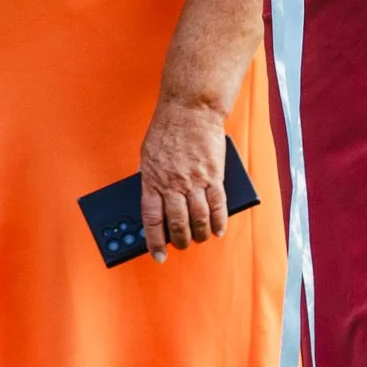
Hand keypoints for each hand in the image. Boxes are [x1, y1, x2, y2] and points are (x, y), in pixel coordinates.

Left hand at [137, 98, 228, 262]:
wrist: (190, 110)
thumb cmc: (167, 130)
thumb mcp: (147, 155)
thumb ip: (150, 179)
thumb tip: (153, 202)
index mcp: (152, 180)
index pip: (151, 219)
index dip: (154, 241)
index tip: (158, 255)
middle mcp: (173, 183)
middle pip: (177, 223)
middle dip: (180, 241)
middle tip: (181, 246)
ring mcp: (194, 181)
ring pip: (199, 219)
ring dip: (200, 234)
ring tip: (200, 239)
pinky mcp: (214, 176)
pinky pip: (218, 205)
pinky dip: (219, 222)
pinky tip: (218, 230)